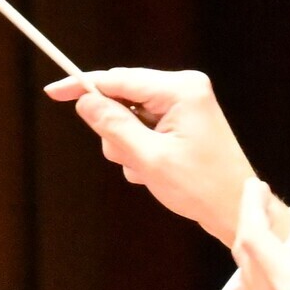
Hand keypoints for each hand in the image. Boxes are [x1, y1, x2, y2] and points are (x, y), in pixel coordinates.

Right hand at [44, 68, 259, 244]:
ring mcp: (186, 105)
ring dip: (129, 147)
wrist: (236, 210)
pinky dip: (142, 152)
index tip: (53, 91)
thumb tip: (85, 101)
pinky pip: (146, 129)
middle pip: (124, 98)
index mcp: (180, 90)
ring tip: (148, 171)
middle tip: (130, 160)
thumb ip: (113, 126)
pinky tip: (158, 172)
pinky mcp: (185, 122)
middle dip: (117, 132)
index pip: (118, 79)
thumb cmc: (201, 187)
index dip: (83, 86)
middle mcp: (184, 89)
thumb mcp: (149, 159)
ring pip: (131, 118)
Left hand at [234, 183, 289, 289]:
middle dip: (249, 227)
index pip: (255, 239)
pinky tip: (280, 288)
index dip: (250, 209)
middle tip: (260, 206)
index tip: (255, 188)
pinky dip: (261, 287)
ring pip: (248, 286)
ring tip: (271, 243)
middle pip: (245, 259)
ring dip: (253, 258)